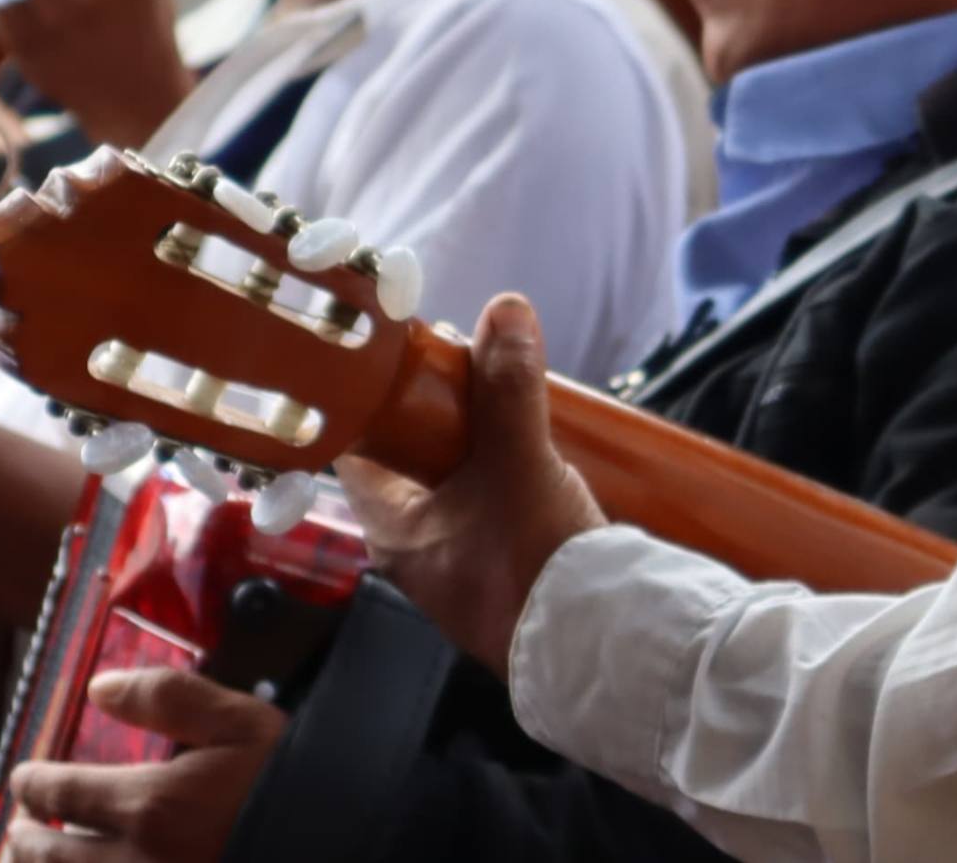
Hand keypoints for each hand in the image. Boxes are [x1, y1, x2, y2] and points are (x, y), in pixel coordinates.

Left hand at [0, 674, 283, 861]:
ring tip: (26, 862)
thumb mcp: (242, 723)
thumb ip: (167, 699)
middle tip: (16, 829)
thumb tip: (99, 687)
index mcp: (151, 806)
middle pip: (54, 854)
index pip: (63, 792)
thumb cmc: (297, 785)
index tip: (22, 778)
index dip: (34, 783)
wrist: (350, 841)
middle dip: (26, 839)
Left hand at [340, 295, 604, 675]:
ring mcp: (461, 572)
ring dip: (483, 450)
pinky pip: (495, 516)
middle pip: (414, 465)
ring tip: (519, 406)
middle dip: (446, 418)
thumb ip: (509, 386)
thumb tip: (504, 308)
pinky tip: (545, 462)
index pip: (360, 450)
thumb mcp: (518, 460)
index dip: (380, 400)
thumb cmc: (531, 562)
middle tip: (478, 371)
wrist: (596, 648)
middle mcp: (417, 555)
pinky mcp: (506, 582)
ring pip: (458, 490)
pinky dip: (512, 483)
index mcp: (392, 530)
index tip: (415, 360)